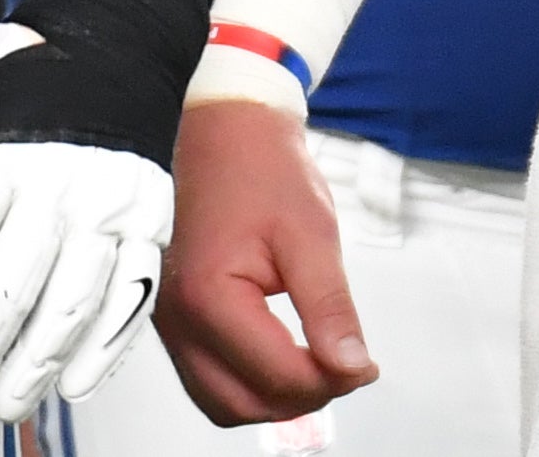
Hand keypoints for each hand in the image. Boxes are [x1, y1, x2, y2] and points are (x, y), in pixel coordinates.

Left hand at [0, 24, 175, 420]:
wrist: (119, 42)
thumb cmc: (19, 72)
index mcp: (7, 153)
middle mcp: (66, 183)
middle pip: (16, 282)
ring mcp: (115, 205)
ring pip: (76, 297)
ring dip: (38, 360)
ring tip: (2, 403)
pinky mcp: (152, 219)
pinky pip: (135, 291)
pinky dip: (108, 343)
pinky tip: (73, 381)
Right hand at [157, 97, 377, 423]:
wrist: (226, 135)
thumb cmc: (264, 172)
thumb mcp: (312, 235)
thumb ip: (330, 308)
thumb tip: (351, 366)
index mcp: (209, 298)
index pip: (274, 376)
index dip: (330, 381)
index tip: (366, 366)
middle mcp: (179, 321)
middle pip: (241, 404)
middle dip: (302, 398)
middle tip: (348, 368)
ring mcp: (171, 325)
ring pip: (221, 402)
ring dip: (274, 399)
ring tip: (323, 366)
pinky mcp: (177, 321)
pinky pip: (209, 378)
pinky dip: (250, 383)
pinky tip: (290, 358)